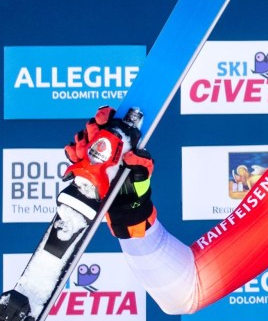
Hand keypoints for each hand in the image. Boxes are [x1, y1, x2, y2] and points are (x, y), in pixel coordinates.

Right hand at [64, 106, 155, 237]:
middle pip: (93, 126)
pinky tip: (75, 156)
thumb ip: (142, 161)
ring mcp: (93, 154)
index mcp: (122, 140)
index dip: (105, 114)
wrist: (123, 206)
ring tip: (83, 152)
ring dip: (80, 142)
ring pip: (81, 138)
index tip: (102, 119)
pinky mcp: (83, 165)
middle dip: (90, 129)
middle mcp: (106, 144)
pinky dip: (71, 152)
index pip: (112, 120)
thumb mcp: (144, 171)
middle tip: (93, 138)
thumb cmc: (137, 184)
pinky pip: (72, 153)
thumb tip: (130, 155)